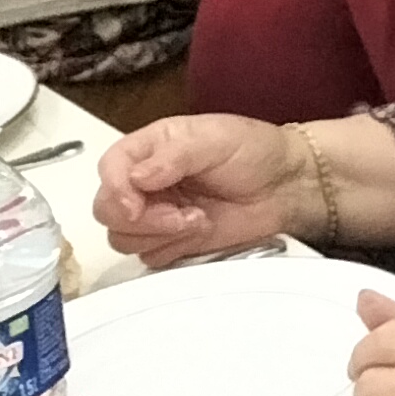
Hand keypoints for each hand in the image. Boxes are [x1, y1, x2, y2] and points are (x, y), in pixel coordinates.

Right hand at [94, 115, 308, 266]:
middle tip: (179, 215)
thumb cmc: (256, 151)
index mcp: (152, 147)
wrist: (286, 187)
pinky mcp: (170, 241)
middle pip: (108, 209)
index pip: (110, 168)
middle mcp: (147, 181)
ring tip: (197, 220)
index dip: (116, 189)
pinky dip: (171, 249)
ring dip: (159, 235)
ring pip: (123, 237)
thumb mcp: (216, 139)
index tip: (135, 204)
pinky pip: (149, 256)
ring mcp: (157, 213)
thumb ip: (174, 156)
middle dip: (141, 219)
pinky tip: (200, 231)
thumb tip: (137, 176)